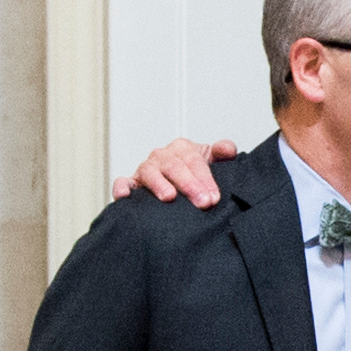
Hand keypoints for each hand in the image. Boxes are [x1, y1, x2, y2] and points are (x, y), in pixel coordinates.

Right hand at [110, 138, 239, 206]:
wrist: (181, 185)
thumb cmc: (196, 173)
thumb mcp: (212, 161)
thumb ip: (221, 152)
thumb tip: (228, 150)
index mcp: (182, 148)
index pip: (194, 160)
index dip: (205, 178)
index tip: (214, 197)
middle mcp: (162, 156)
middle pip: (174, 166)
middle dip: (189, 184)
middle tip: (202, 202)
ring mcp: (146, 169)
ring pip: (150, 172)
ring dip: (160, 184)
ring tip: (169, 197)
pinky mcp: (132, 183)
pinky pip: (123, 182)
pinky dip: (122, 186)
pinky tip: (125, 196)